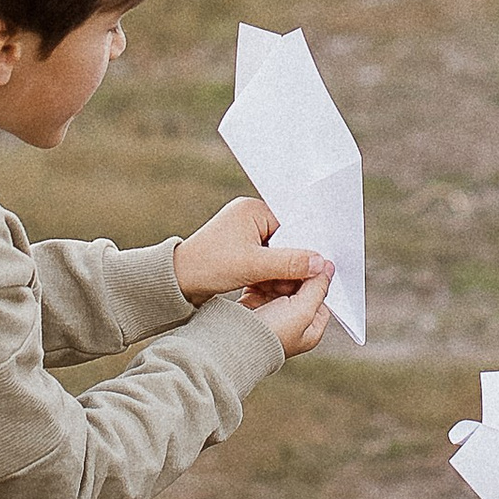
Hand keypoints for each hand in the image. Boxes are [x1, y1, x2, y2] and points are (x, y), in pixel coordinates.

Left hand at [176, 195, 321, 304]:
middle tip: (298, 283)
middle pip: (286, 240)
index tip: (315, 267)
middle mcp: (249, 217)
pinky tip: (270, 288)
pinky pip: (266, 260)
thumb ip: (290, 263)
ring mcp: (245, 234)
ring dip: (281, 272)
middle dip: (292, 262)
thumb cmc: (208, 266)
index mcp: (252, 209)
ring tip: (280, 288)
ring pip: (277, 253)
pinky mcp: (241, 250)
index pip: (292, 225)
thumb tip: (321, 262)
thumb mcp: (253, 266)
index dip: (304, 247)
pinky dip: (270, 274)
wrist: (176, 282)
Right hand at [249, 256, 333, 354]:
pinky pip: (262, 283)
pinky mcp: (254, 304)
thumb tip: (328, 269)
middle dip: (295, 275)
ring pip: (281, 283)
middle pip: (301, 288)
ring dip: (278, 274)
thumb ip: (317, 288)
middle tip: (291, 266)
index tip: (313, 265)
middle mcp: (292, 322)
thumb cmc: (269, 337)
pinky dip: (262, 276)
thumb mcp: (303, 311)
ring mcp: (272, 312)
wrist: (234, 342)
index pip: (321, 298)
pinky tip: (261, 271)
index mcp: (309, 330)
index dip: (318, 281)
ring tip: (274, 270)